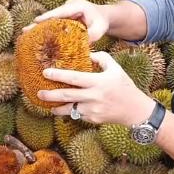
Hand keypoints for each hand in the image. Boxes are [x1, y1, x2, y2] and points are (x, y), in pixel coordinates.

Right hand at [22, 0, 108, 42]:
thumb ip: (92, 35)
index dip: (48, 16)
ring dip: (39, 27)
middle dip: (38, 23)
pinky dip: (45, 29)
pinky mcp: (63, 18)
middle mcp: (68, 6)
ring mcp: (65, 12)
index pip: (61, 11)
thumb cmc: (102, 21)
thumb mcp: (100, 29)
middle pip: (52, 15)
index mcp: (77, 6)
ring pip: (51, 20)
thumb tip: (83, 44)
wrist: (103, 16)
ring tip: (25, 34)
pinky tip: (35, 37)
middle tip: (25, 30)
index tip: (37, 20)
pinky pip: (53, 23)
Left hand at [37, 51, 154, 125]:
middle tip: (38, 93)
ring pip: (69, 110)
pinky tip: (65, 109)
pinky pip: (77, 115)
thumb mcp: (116, 68)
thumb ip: (101, 58)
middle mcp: (93, 97)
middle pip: (66, 96)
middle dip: (50, 95)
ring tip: (48, 105)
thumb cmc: (125, 87)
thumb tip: (87, 53)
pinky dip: (71, 112)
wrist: (135, 110)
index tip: (45, 72)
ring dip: (56, 108)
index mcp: (98, 82)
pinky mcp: (92, 119)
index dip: (58, 75)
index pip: (74, 78)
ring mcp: (92, 110)